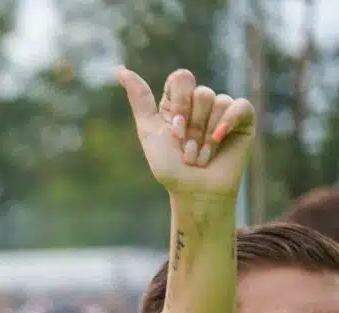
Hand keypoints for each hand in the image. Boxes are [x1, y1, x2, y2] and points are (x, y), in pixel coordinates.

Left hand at [118, 67, 255, 200]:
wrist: (194, 191)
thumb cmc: (170, 167)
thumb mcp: (149, 131)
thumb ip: (139, 99)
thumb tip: (120, 70)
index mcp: (178, 102)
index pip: (181, 78)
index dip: (178, 104)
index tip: (173, 131)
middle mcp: (201, 103)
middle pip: (200, 92)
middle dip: (191, 125)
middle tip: (187, 148)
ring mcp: (223, 109)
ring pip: (217, 101)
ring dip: (205, 135)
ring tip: (201, 155)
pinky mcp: (243, 119)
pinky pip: (240, 106)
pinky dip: (227, 124)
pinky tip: (219, 141)